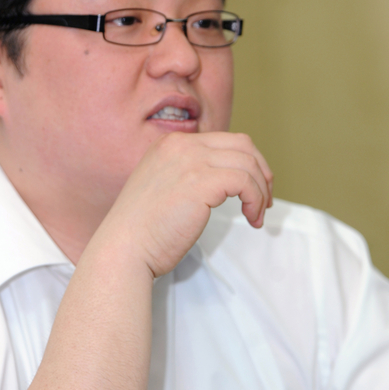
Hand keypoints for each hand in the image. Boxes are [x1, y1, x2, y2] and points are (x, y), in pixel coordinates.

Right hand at [97, 131, 272, 277]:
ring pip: (248, 163)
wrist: (124, 248)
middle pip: (242, 144)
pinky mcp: (201, 182)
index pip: (224, 140)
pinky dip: (256, 200)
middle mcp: (181, 145)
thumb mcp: (164, 188)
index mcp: (170, 144)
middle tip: (265, 200)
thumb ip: (188, 175)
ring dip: (261, 190)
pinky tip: (251, 219)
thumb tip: (224, 181)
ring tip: (257, 214)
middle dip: (261, 171)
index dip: (247, 163)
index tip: (253, 189)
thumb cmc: (143, 230)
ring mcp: (190, 161)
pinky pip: (246, 182)